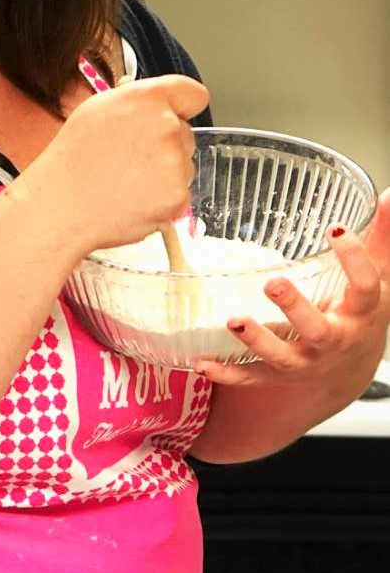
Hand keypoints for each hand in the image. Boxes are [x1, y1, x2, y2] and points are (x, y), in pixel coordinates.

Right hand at [31, 75, 209, 252]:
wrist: (61, 207)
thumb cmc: (71, 161)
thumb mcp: (95, 112)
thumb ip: (133, 102)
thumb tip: (153, 104)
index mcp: (145, 99)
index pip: (193, 93)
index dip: (182, 106)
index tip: (173, 116)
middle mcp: (165, 126)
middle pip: (185, 132)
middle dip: (165, 143)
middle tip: (128, 158)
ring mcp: (174, 163)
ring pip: (184, 164)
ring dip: (164, 173)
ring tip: (125, 182)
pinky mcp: (177, 196)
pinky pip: (179, 193)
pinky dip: (161, 199)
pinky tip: (132, 199)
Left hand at [196, 187, 389, 392]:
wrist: (347, 373)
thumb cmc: (358, 314)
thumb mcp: (377, 279)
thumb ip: (381, 239)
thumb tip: (389, 194)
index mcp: (359, 313)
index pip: (365, 287)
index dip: (355, 259)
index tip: (336, 230)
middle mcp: (332, 340)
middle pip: (318, 328)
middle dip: (296, 308)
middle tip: (273, 282)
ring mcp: (305, 361)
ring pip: (282, 356)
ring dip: (256, 340)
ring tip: (234, 320)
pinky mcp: (276, 375)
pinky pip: (250, 378)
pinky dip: (227, 373)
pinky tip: (202, 363)